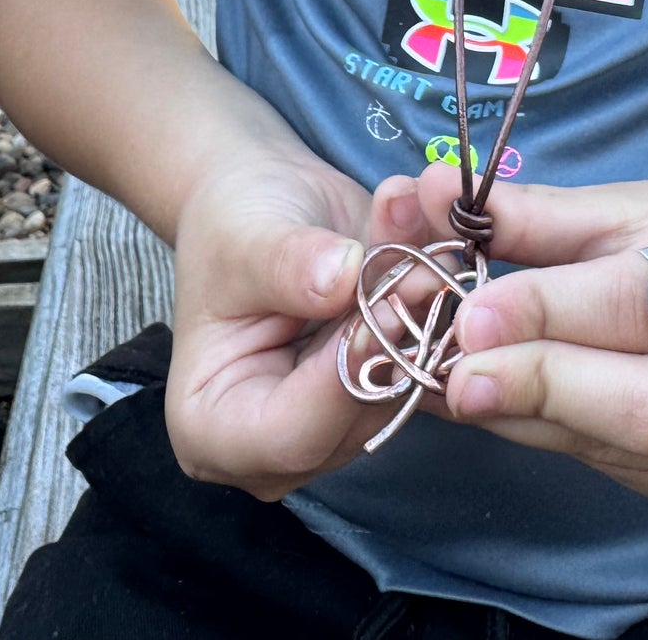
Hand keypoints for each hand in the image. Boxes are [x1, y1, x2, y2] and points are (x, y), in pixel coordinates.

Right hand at [165, 155, 417, 500]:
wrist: (261, 201)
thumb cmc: (229, 225)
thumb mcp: (242, 237)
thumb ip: (287, 265)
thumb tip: (341, 279)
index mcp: (213, 428)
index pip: (291, 435)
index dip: (343, 378)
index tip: (380, 310)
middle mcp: (277, 445)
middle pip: (356, 418)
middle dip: (394, 342)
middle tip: (421, 271)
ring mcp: (336, 421)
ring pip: (403, 388)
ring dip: (423, 317)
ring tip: (423, 247)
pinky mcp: (381, 389)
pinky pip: (428, 363)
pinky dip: (434, 309)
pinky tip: (431, 252)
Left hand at [399, 166, 647, 501]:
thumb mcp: (629, 207)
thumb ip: (537, 216)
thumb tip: (433, 194)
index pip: (642, 306)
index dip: (551, 315)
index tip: (472, 316)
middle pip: (645, 409)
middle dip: (538, 388)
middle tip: (453, 373)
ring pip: (610, 447)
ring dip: (519, 413)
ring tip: (444, 376)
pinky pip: (604, 463)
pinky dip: (536, 428)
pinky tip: (487, 397)